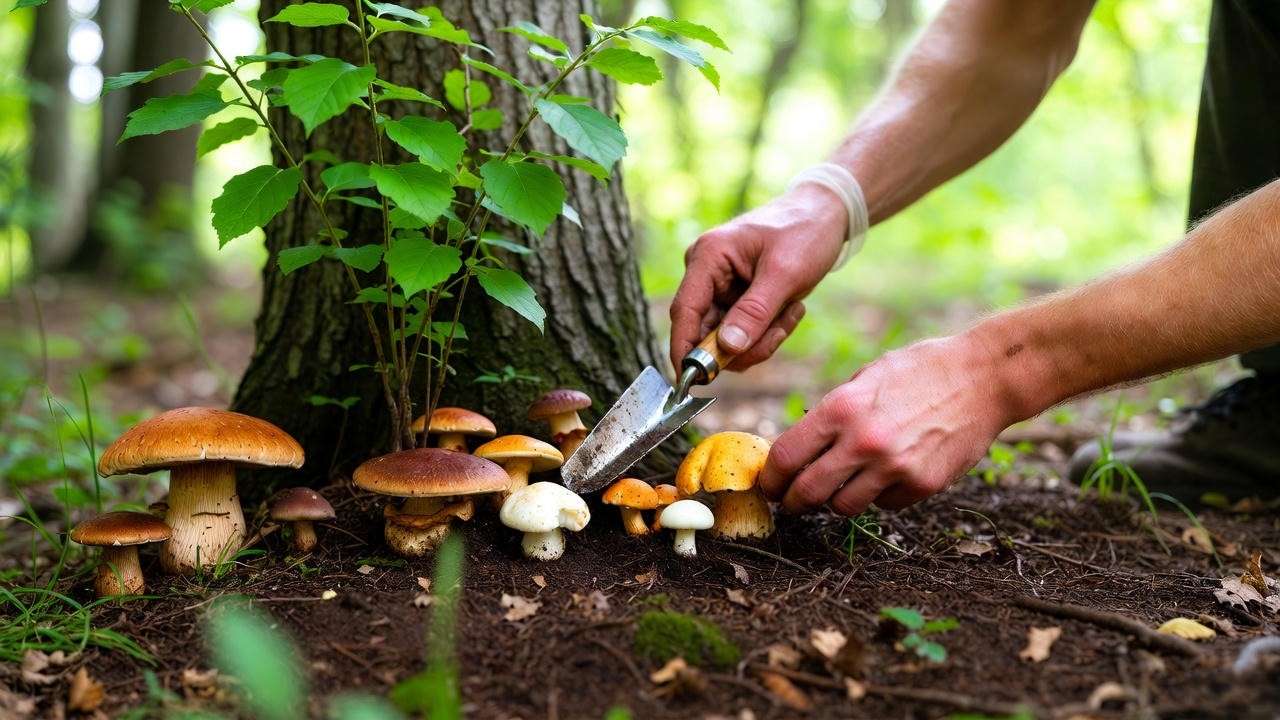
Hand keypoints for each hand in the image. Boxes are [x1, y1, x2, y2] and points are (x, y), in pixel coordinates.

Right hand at [669, 184, 847, 372]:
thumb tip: (727, 348)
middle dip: (743, 344)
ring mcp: (720, 288)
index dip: (684, 349)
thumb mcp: (785, 273)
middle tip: (778, 334)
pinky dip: (767, 332)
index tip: (691, 381)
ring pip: (727, 339)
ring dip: (761, 338)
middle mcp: (707, 273)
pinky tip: (790, 310)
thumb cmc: (805, 232)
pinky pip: (743, 334)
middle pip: (706, 332)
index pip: (685, 311)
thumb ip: (754, 312)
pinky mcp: (735, 300)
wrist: (826, 216)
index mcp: (709, 257)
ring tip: (791, 312)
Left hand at [759, 334, 1017, 514]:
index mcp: (841, 408)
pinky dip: (878, 496)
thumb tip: (800, 447)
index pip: (785, 457)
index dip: (770, 478)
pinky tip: (887, 475)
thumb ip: (833, 412)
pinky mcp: (922, 485)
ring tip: (841, 486)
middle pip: (807, 493)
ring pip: (843, 507)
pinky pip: (884, 504)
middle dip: (793, 502)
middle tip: (792, 502)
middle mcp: (863, 442)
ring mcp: (894, 467)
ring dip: (835, 501)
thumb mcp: (866, 377)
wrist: (985, 377)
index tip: (768, 485)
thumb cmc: (921, 369)